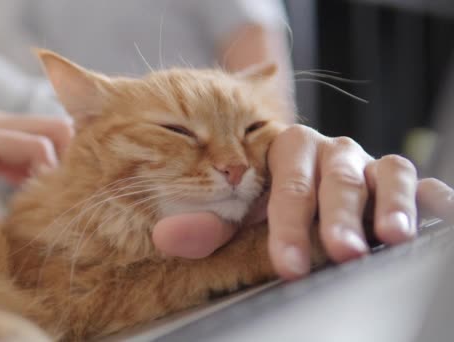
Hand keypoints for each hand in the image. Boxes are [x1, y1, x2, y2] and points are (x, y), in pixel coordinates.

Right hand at [0, 107, 72, 206]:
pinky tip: (30, 202)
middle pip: (62, 128)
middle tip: (73, 198)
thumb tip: (19, 215)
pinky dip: (42, 174)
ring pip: (57, 132)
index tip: (69, 195)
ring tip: (55, 202)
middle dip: (76, 161)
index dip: (66, 162)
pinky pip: (32, 149)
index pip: (49, 134)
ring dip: (64, 168)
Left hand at [153, 125, 453, 279]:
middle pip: (336, 176)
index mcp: (285, 153)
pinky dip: (426, 198)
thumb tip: (167, 236)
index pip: (287, 183)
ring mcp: (368, 164)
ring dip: (389, 203)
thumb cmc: (271, 212)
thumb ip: (207, 227)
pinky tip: (433, 216)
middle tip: (340, 252)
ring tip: (390, 236)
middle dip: (338, 216)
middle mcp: (330, 153)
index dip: (287, 223)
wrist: (307, 200)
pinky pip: (420, 182)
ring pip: (385, 171)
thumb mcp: (238, 223)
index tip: (288, 264)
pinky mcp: (399, 181)